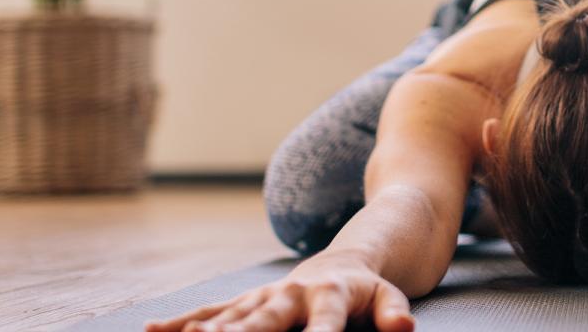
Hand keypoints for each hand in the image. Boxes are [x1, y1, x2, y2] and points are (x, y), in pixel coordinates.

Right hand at [144, 255, 413, 331]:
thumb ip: (395, 312)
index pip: (324, 326)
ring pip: (231, 316)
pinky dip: (182, 322)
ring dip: (208, 330)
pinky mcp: (245, 303)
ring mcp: (263, 299)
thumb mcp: (390, 297)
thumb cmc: (369, 291)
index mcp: (330, 296)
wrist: (343, 262)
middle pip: (266, 320)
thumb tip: (404, 327)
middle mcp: (290, 296)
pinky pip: (210, 312)